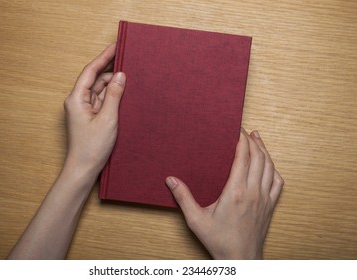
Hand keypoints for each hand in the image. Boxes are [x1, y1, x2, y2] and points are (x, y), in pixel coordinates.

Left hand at [64, 43, 125, 174]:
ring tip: (131, 78)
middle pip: (96, 79)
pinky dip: (112, 96)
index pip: (91, 71)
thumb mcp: (107, 119)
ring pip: (100, 90)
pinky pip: (102, 100)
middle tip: (129, 62)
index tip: (116, 46)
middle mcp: (78, 101)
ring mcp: (84, 109)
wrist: (83, 169)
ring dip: (113, 84)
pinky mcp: (90, 116)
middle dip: (112, 71)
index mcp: (76, 98)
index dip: (104, 57)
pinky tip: (124, 93)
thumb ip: (114, 95)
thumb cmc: (92, 148)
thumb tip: (121, 76)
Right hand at [166, 128, 283, 258]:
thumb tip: (171, 180)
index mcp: (235, 192)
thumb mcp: (196, 220)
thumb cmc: (219, 240)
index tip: (237, 130)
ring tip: (258, 139)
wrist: (241, 259)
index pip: (243, 158)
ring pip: (270, 167)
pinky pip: (278, 182)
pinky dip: (274, 169)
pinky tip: (269, 165)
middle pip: (259, 158)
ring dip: (265, 151)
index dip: (242, 141)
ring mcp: (264, 199)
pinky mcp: (270, 206)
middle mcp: (253, 192)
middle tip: (246, 131)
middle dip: (253, 141)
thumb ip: (183, 198)